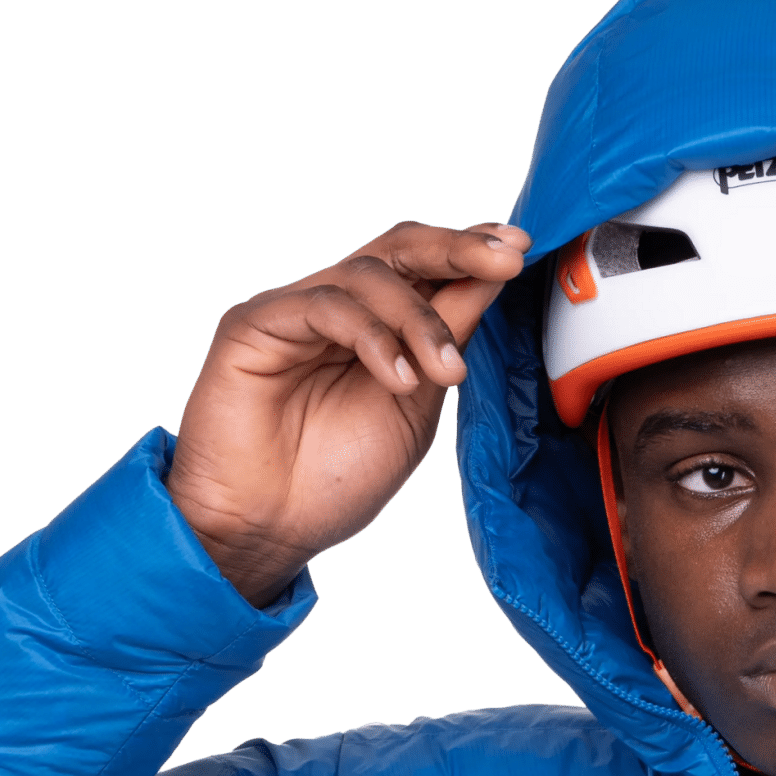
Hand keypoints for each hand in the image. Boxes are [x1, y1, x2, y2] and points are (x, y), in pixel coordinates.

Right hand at [165, 220, 531, 601]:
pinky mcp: (255, 323)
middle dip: (458, 249)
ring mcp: (295, 311)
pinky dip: (371, 337)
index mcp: (379, 326)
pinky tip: (398, 378)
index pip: (427, 269)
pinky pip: (324, 306)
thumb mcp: (416, 405)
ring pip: (369, 275)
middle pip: (399, 250)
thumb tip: (493, 276)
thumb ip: (447, 340)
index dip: (471, 252)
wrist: (267, 527)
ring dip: (421, 321)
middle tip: (506, 257)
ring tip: (449, 372)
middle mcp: (337, 308)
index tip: (521, 248)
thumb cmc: (336, 478)